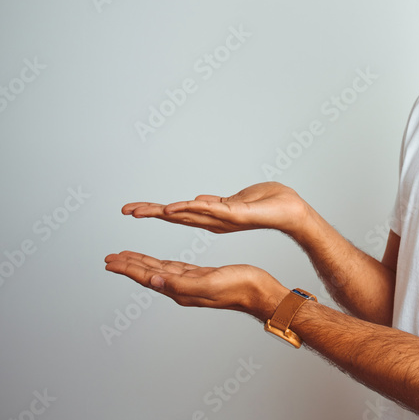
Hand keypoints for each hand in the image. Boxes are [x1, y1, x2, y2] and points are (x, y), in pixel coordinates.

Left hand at [103, 251, 286, 319]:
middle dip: (129, 265)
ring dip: (142, 263)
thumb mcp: (208, 283)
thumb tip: (153, 280)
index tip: (110, 262)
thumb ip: (180, 284)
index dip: (128, 268)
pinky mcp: (201, 276)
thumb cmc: (239, 287)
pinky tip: (158, 263)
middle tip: (111, 258)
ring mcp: (191, 283)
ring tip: (127, 257)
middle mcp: (182, 288)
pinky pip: (174, 268)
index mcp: (181, 290)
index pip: (148, 277)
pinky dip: (161, 263)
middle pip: (149, 274)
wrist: (259, 291)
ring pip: (159, 270)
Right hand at [121, 182, 309, 236]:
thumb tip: (200, 199)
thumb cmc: (271, 203)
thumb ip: (218, 203)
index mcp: (214, 215)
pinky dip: (191, 208)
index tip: (133, 209)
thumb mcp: (238, 201)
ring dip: (164, 211)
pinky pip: (210, 210)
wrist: (294, 211)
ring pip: (187, 214)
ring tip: (140, 210)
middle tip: (125, 210)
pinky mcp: (236, 214)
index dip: (156, 211)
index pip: (179, 213)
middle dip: (150, 212)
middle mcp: (215, 220)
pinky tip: (173, 208)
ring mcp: (223, 218)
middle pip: (176, 215)